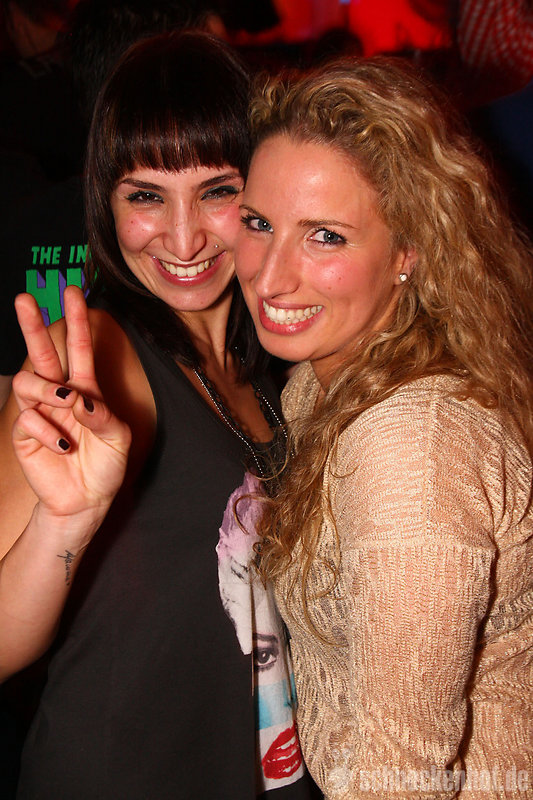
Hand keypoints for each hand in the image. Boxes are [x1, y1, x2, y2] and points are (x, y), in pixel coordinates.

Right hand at [11, 287, 130, 530]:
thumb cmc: (107, 466)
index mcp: (85, 389)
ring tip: (64, 404)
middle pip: (42, 353)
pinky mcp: (24, 433)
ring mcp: (39, 411)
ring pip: (27, 381)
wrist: (86, 500)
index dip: (76, 320)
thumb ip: (103, 416)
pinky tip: (61, 446)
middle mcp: (60, 395)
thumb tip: (78, 399)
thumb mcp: (119, 439)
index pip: (79, 349)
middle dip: (33, 325)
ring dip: (46, 389)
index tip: (72, 291)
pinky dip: (47, 431)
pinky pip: (28, 418)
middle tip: (24, 298)